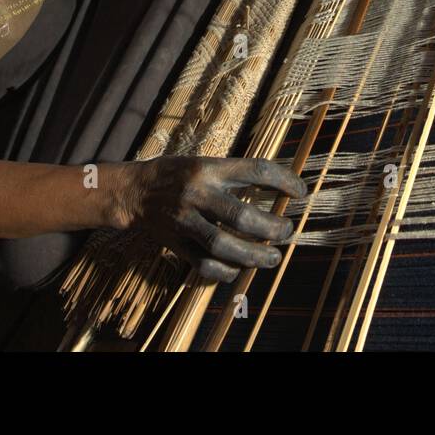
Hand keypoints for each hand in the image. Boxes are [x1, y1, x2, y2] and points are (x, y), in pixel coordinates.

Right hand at [122, 156, 307, 281]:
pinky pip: (204, 264)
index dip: (284, 181)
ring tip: (274, 257)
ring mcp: (184, 220)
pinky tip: (239, 269)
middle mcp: (197, 193)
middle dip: (271, 228)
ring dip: (253, 255)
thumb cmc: (177, 174)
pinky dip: (225, 271)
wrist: (133, 191)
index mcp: (209, 168)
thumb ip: (235, 176)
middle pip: (240, 215)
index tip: (301, 192)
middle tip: (287, 231)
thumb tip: (280, 187)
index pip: (255, 170)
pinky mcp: (175, 243)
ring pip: (223, 244)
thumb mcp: (206, 163)